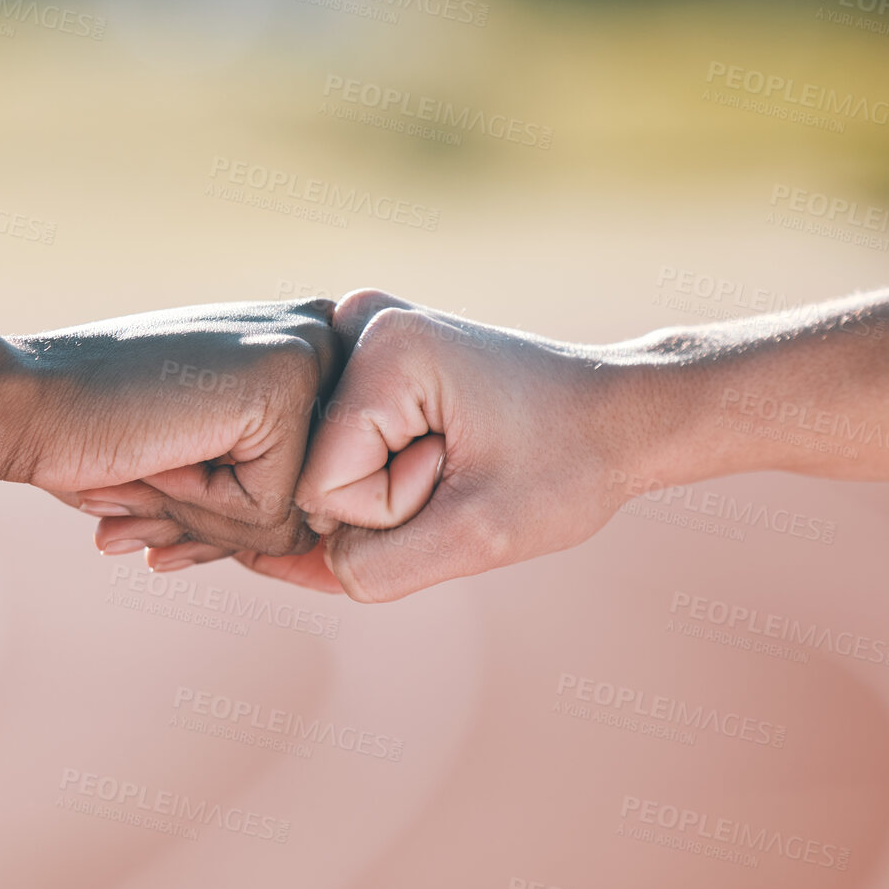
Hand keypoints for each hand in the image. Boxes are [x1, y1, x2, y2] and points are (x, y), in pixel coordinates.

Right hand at [8, 299, 340, 568]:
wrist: (24, 403)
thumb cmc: (106, 438)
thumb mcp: (210, 463)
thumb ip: (275, 491)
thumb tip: (328, 554)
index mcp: (315, 346)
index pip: (324, 484)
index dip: (239, 513)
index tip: (171, 479)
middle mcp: (325, 335)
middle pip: (318, 503)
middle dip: (225, 522)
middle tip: (152, 471)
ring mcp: (310, 352)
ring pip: (297, 516)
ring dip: (209, 518)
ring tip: (153, 458)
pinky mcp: (287, 384)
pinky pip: (271, 512)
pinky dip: (201, 508)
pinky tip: (158, 452)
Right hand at [237, 290, 682, 600]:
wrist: (622, 415)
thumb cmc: (565, 468)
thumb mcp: (475, 538)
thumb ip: (371, 568)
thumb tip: (266, 561)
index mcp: (383, 346)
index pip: (325, 487)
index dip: (394, 512)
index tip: (464, 476)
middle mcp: (355, 321)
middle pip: (316, 472)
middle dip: (387, 501)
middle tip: (465, 469)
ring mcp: (356, 332)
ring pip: (324, 466)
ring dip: (388, 489)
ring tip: (458, 458)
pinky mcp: (364, 355)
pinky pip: (338, 448)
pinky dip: (384, 473)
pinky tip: (437, 456)